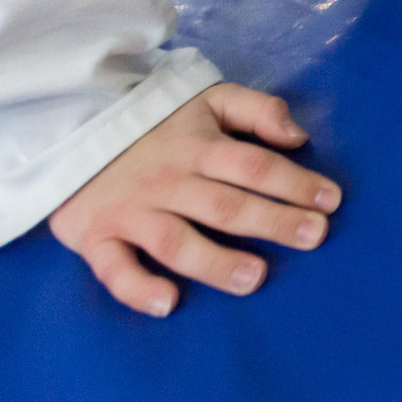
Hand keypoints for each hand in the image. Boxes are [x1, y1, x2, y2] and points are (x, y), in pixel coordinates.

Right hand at [48, 83, 339, 316]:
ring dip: (216, 261)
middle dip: (273, 221)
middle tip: (315, 237)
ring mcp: (131, 211)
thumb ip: (256, 110)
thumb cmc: (154, 120)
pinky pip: (115, 269)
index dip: (294, 182)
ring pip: (177, 240)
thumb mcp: (207, 98)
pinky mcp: (97, 238)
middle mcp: (167, 180)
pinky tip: (170, 302)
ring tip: (256, 277)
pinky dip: (139, 288)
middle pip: (225, 205)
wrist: (71, 126)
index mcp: (197, 144)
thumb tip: (299, 136)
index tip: (330, 201)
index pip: (253, 165)